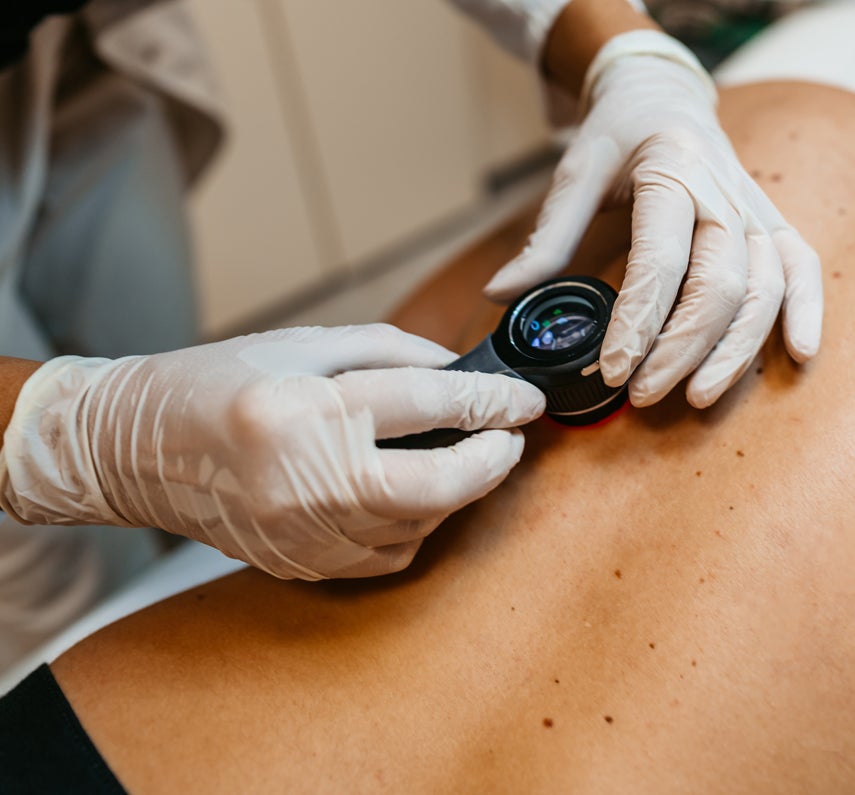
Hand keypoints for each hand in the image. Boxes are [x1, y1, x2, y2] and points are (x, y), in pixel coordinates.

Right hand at [0, 325, 544, 579]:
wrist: (133, 450)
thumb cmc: (215, 383)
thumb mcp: (301, 344)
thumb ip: (389, 352)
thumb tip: (460, 372)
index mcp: (303, 410)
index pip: (426, 406)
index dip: (491, 402)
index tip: (524, 399)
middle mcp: (303, 480)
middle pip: (436, 485)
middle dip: (492, 461)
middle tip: (511, 437)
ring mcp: (301, 534)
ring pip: (419, 525)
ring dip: (458, 492)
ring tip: (466, 457)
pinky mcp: (301, 565)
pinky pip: (388, 553)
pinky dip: (417, 523)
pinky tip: (416, 492)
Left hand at [485, 31, 823, 408]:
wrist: (665, 94)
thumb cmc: (619, 134)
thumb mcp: (576, 172)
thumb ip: (547, 237)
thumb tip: (500, 294)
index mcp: (672, 172)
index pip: (662, 260)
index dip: (638, 322)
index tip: (612, 369)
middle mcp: (723, 193)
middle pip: (719, 284)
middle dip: (681, 348)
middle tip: (641, 393)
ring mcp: (755, 210)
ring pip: (764, 289)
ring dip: (734, 350)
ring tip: (697, 396)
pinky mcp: (773, 224)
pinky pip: (802, 268)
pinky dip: (807, 311)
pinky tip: (800, 354)